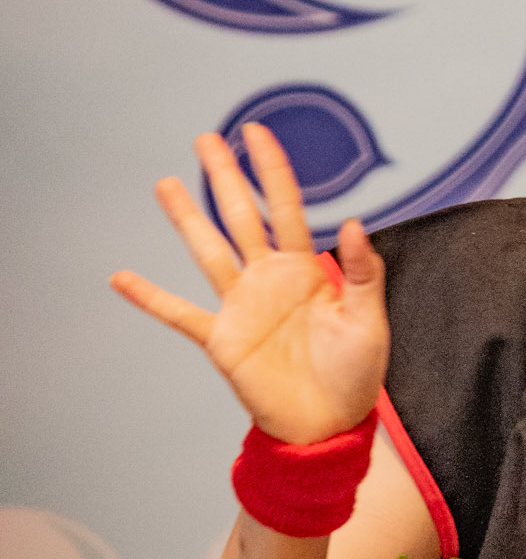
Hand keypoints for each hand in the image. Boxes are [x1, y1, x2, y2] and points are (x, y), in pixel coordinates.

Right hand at [110, 125, 388, 444]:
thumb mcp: (369, 319)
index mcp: (305, 268)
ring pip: (208, 251)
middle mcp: (268, 278)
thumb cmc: (355, 373)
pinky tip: (122, 278)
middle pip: (241, 216)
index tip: (256, 132)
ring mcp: (242, 306)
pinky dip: (151, 297)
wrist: (330, 425)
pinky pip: (181, 314)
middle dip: (225, 176)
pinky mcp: (223, 340)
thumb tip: (353, 222)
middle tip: (207, 138)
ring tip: (167, 183)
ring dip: (187, 218)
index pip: (286, 206)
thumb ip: (362, 272)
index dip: (272, 169)